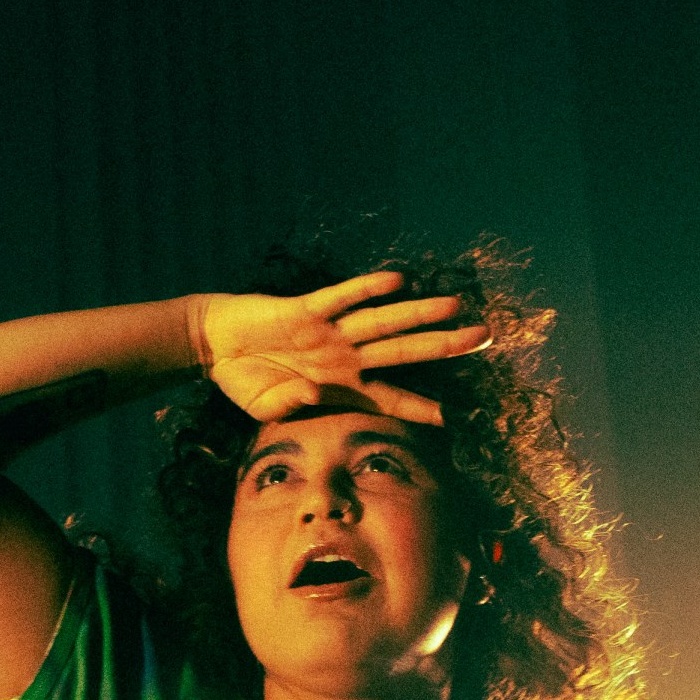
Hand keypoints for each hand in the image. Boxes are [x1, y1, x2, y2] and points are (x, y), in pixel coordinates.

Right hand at [193, 271, 490, 425]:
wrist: (214, 346)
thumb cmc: (244, 381)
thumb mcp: (266, 409)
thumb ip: (290, 407)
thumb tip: (313, 395)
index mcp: (339, 387)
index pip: (389, 399)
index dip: (420, 407)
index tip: (452, 418)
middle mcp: (343, 357)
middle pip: (403, 352)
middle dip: (443, 346)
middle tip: (484, 338)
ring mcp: (329, 331)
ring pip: (383, 322)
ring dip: (418, 314)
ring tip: (455, 306)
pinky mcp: (306, 309)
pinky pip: (341, 298)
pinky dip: (365, 289)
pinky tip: (397, 281)